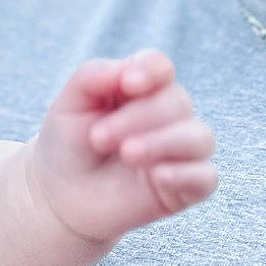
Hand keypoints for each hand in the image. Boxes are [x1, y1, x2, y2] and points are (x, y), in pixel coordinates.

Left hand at [29, 50, 217, 247]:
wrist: (59, 197)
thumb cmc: (68, 145)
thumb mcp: (69, 105)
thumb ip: (93, 77)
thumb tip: (125, 70)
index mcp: (141, 89)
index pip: (160, 68)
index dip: (151, 71)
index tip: (128, 84)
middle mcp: (168, 116)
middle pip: (176, 102)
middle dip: (137, 118)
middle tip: (97, 138)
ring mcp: (180, 152)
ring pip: (198, 137)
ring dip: (162, 143)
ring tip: (127, 154)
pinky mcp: (186, 188)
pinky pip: (206, 177)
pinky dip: (186, 174)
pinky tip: (158, 176)